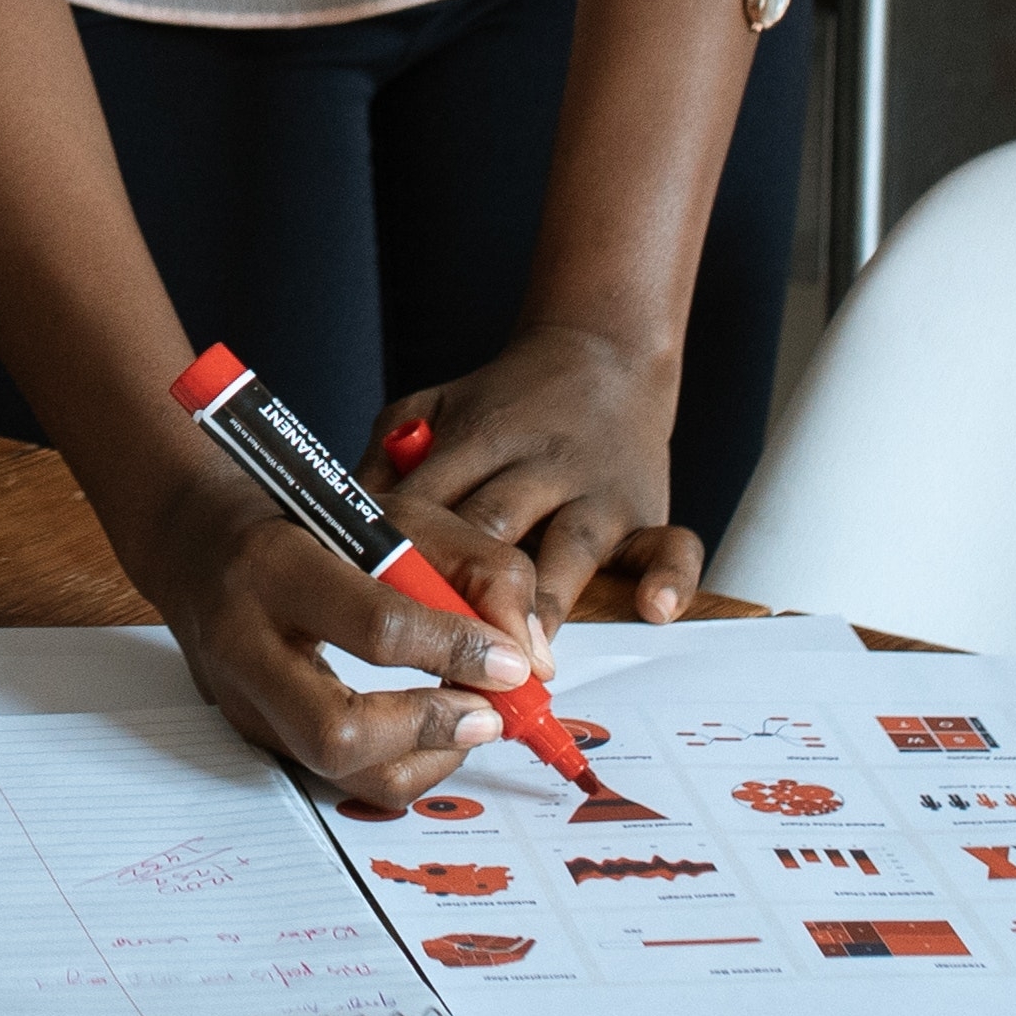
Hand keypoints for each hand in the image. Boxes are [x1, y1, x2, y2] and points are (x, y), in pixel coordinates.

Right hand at [95, 454, 533, 818]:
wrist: (200, 545)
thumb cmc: (312, 526)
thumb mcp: (398, 518)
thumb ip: (479, 569)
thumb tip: (528, 658)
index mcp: (277, 567)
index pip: (376, 627)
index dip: (458, 651)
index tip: (512, 663)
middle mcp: (247, 646)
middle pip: (340, 732)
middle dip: (430, 731)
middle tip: (485, 713)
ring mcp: (245, 702)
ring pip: (343, 773)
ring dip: (425, 759)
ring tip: (467, 720)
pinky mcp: (255, 737)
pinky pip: (340, 778)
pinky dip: (403, 763)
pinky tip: (430, 729)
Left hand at [379, 321, 697, 643]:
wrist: (601, 351)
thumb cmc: (503, 400)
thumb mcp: (431, 408)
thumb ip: (387, 459)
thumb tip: (344, 527)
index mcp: (475, 438)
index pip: (429, 506)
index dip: (401, 564)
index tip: (379, 620)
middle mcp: (538, 463)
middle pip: (493, 531)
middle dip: (467, 595)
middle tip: (446, 665)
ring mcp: (596, 489)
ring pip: (570, 547)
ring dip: (547, 605)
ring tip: (528, 662)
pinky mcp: (648, 509)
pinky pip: (670, 545)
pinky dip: (668, 579)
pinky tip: (653, 610)